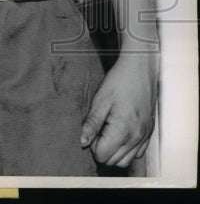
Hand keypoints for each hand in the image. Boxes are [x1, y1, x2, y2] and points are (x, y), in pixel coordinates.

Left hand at [81, 52, 157, 166]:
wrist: (140, 71)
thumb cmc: (119, 82)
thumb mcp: (100, 100)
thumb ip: (91, 124)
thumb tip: (82, 142)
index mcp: (123, 130)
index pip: (103, 155)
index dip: (92, 146)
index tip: (91, 131)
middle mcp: (136, 137)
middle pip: (114, 161)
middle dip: (101, 150)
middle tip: (97, 130)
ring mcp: (144, 137)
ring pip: (126, 160)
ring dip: (113, 152)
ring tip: (107, 133)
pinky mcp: (149, 133)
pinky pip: (137, 153)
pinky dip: (126, 150)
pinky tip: (119, 134)